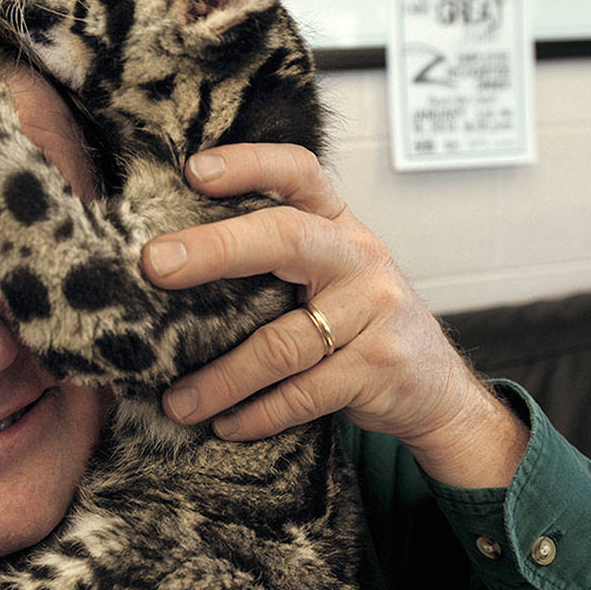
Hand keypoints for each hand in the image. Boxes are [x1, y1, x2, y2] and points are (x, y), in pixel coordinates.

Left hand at [141, 144, 527, 487]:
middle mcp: (359, 257)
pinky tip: (226, 425)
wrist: (437, 389)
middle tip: (153, 265)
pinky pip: (302, 394)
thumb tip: (169, 264)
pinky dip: (257, 414)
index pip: (299, 173)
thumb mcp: (331, 275)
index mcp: (338, 226)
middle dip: (213, 250)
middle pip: (283, 239)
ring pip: (281, 343)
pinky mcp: (379, 367)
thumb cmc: (359, 325)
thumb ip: (276, 260)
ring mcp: (374, 311)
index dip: (248, 164)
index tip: (193, 171)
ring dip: (220, 378)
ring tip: (176, 402)